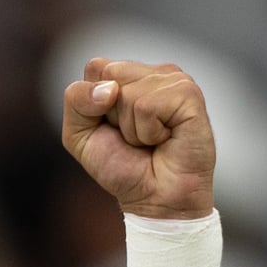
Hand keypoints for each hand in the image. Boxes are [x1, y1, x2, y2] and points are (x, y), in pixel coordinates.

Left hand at [62, 58, 215, 218]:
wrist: (154, 199)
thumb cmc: (121, 166)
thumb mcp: (79, 134)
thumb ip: (76, 100)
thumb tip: (110, 88)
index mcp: (128, 75)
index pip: (96, 67)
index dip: (93, 104)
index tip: (112, 126)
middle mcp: (153, 73)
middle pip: (111, 76)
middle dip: (112, 115)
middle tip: (134, 136)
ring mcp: (175, 81)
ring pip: (128, 93)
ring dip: (132, 128)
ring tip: (151, 141)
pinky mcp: (190, 95)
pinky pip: (148, 106)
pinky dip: (148, 132)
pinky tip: (164, 140)